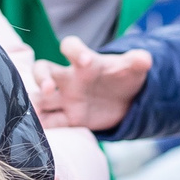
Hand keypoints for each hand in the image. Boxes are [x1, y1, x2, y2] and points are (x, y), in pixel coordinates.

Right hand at [30, 36, 151, 131]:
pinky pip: (51, 121)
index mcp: (85, 63)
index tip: (85, 60)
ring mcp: (66, 99)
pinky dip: (42, 126)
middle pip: (43, 70)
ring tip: (33, 112)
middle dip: (41, 77)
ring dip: (33, 103)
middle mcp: (69, 78)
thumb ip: (137, 61)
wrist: (125, 101)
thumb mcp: (134, 69)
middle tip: (47, 88)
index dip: (74, 50)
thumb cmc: (124, 77)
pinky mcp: (69, 118)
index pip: (70, 47)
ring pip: (40, 97)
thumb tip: (146, 58)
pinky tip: (37, 133)